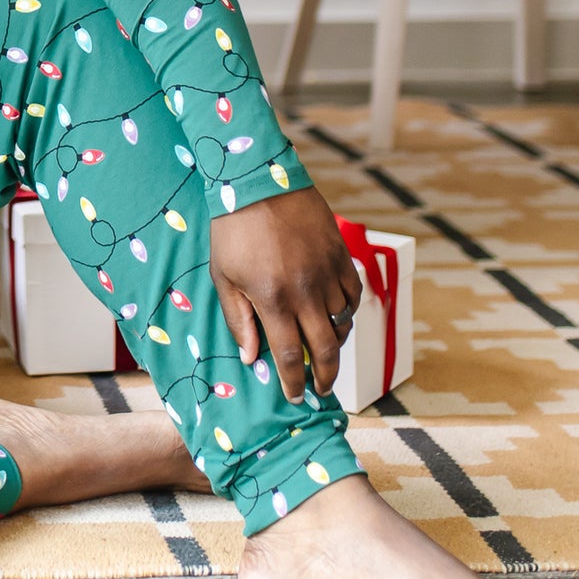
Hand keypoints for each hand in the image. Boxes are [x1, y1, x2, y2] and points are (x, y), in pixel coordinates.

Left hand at [209, 185, 363, 403]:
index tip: (297, 397)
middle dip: (325, 376)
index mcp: (273, 299)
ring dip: (335, 343)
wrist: (258, 181)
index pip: (288, 356)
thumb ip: (238, 319)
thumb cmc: (233, 229)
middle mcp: (306, 292)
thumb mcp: (224, 275)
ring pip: (343, 323)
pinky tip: (336, 316)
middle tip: (321, 389)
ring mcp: (328, 273)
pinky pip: (354, 295)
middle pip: (325, 349)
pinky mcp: (341, 256)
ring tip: (323, 350)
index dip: (294, 382)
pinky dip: (348, 311)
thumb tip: (250, 357)